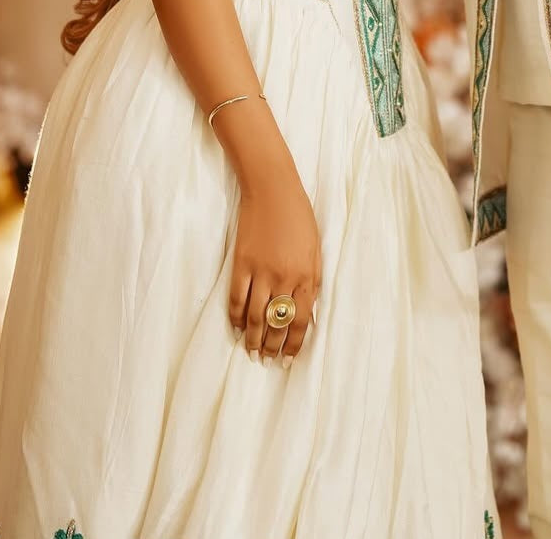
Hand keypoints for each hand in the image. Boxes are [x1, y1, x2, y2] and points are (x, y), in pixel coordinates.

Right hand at [229, 163, 321, 366]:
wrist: (273, 190)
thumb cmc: (299, 216)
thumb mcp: (316, 248)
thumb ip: (313, 279)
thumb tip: (308, 309)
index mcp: (306, 276)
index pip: (300, 321)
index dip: (294, 343)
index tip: (289, 358)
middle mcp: (284, 279)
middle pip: (276, 324)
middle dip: (272, 346)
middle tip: (268, 360)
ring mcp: (261, 272)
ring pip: (254, 317)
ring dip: (252, 338)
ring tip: (251, 352)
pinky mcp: (241, 264)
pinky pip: (236, 298)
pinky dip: (234, 317)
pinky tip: (236, 327)